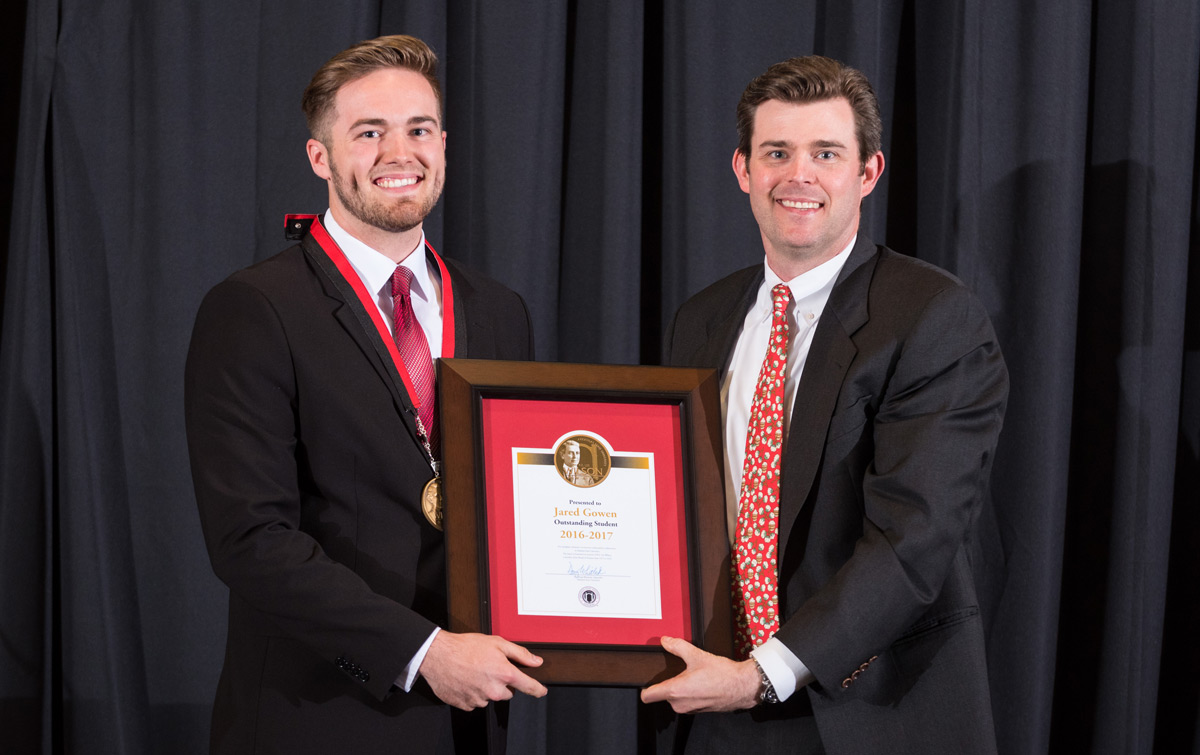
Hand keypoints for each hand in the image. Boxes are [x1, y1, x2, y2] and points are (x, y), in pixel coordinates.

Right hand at [418, 631, 547, 709]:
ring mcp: (479, 699)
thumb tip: (536, 661)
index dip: (538, 689)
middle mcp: (494, 690)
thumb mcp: (497, 643)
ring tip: (474, 672)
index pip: (529, 687)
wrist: (438, 655)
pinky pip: (475, 701)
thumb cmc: (465, 647)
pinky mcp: (466, 704)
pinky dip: (473, 692)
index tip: (541, 691)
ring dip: (486, 687)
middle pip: (507, 692)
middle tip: (489, 668)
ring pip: (490, 696)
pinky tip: (466, 680)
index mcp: (504, 674)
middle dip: (502, 682)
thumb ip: (520, 653)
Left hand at [640, 636, 760, 712]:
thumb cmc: (722, 675)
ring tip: (693, 676)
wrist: (743, 687)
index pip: (648, 696)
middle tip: (680, 671)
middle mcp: (680, 704)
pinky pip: (688, 701)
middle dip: (669, 683)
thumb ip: (678, 647)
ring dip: (681, 689)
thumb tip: (665, 641)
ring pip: (677, 698)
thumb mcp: (697, 656)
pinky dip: (691, 693)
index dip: (646, 688)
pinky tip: (702, 683)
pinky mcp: (699, 711)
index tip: (648, 681)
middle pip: (663, 694)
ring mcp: (690, 709)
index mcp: (675, 691)